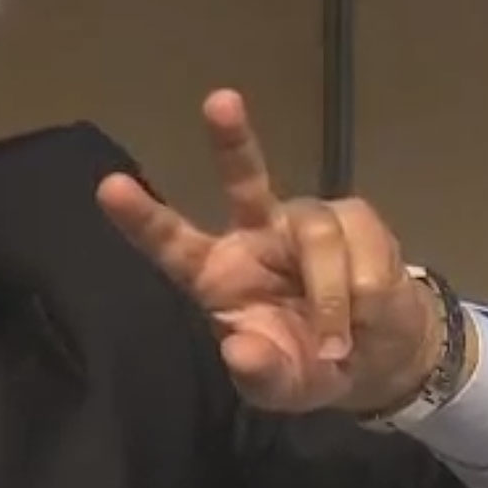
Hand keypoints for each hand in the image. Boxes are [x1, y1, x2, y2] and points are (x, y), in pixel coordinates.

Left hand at [97, 89, 444, 414]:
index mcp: (215, 274)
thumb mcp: (280, 387)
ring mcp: (303, 223)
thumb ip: (258, 373)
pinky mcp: (353, 220)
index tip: (108, 187)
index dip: (141, 217)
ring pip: (314, 231)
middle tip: (219, 101)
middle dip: (232, 140)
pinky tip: (369, 311)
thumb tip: (239, 352)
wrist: (379, 360)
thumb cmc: (306, 366)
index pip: (170, 242)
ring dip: (330, 293)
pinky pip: (359, 241)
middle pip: (243, 180)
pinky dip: (367, 287)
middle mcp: (253, 235)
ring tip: (340, 341)